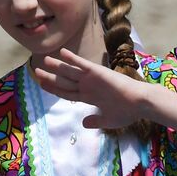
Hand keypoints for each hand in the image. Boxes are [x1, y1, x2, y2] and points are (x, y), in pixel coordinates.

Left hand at [33, 48, 150, 129]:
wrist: (140, 104)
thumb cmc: (127, 112)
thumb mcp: (107, 120)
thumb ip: (94, 121)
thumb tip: (83, 123)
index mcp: (89, 97)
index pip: (67, 92)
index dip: (54, 89)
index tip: (42, 85)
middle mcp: (88, 86)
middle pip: (64, 81)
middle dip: (50, 78)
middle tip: (36, 72)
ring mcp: (92, 79)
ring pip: (70, 72)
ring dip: (57, 66)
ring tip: (44, 60)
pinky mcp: (98, 72)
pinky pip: (82, 64)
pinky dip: (72, 58)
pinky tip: (62, 52)